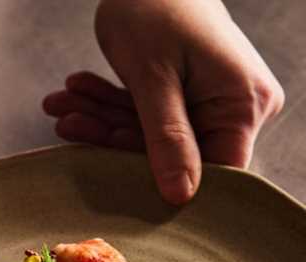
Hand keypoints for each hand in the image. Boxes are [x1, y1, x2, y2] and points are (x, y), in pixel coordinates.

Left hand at [43, 0, 283, 203]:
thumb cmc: (155, 5)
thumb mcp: (152, 77)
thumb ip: (166, 140)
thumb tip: (180, 198)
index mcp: (243, 103)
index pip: (214, 170)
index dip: (167, 182)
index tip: (116, 181)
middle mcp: (241, 106)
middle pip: (179, 151)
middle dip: (114, 136)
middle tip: (65, 122)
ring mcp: (218, 99)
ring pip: (158, 133)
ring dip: (105, 119)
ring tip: (61, 103)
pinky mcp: (195, 93)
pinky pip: (155, 114)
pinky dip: (115, 105)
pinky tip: (77, 93)